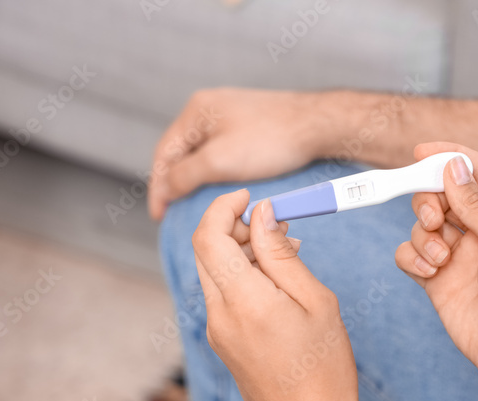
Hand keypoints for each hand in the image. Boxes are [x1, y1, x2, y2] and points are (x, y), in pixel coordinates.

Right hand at [149, 89, 327, 219]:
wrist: (318, 125)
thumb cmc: (272, 139)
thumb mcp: (220, 161)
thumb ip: (186, 174)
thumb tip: (165, 188)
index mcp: (197, 111)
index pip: (164, 153)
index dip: (159, 187)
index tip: (159, 214)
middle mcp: (210, 108)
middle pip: (181, 152)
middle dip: (175, 182)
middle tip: (172, 212)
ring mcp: (231, 115)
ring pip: (203, 154)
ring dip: (197, 178)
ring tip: (194, 204)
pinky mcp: (251, 126)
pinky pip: (223, 153)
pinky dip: (217, 172)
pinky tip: (222, 188)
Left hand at [192, 189, 363, 400]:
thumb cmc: (325, 370)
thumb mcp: (316, 301)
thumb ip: (282, 254)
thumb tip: (262, 216)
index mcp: (243, 300)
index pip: (209, 236)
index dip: (224, 207)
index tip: (249, 198)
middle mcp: (219, 314)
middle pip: (206, 251)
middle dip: (235, 228)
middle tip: (278, 227)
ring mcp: (216, 332)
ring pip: (215, 273)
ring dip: (242, 253)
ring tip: (288, 256)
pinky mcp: (223, 343)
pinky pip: (224, 297)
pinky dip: (245, 278)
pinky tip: (280, 286)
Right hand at [395, 142, 477, 400]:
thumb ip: (476, 202)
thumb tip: (453, 166)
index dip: (450, 156)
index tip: (420, 150)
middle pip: (443, 195)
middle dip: (429, 199)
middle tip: (433, 217)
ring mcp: (460, 256)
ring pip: (424, 225)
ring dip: (423, 234)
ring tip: (440, 256)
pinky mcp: (440, 281)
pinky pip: (412, 255)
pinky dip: (413, 258)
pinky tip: (430, 272)